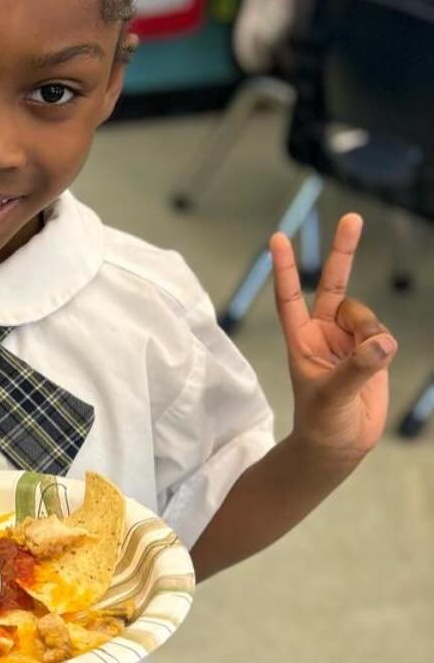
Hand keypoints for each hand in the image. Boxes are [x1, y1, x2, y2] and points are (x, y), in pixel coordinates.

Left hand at [273, 213, 396, 468]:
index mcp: (300, 339)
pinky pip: (384, 333)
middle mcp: (324, 332)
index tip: (277, 238)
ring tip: (363, 362)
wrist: (339, 444)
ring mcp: (348, 339)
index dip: (286, 269)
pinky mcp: (371, 349)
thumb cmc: (322, 423)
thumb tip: (381, 343)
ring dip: (370, 332)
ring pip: (368, 314)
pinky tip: (376, 362)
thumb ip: (357, 369)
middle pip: (335, 283)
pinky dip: (383, 346)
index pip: (290, 297)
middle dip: (345, 251)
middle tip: (352, 217)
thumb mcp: (331, 397)